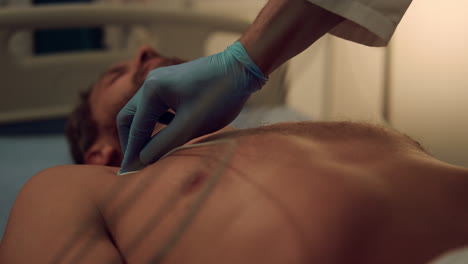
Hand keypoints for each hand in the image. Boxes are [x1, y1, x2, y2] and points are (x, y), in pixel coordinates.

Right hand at [117, 41, 267, 173]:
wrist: (242, 69)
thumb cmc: (219, 97)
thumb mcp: (191, 125)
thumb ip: (164, 143)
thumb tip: (142, 160)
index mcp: (153, 91)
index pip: (135, 128)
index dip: (132, 153)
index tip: (128, 174)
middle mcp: (151, 82)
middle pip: (129, 116)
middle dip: (131, 140)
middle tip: (135, 163)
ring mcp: (161, 80)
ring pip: (143, 111)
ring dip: (144, 131)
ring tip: (149, 152)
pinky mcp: (173, 83)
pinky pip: (156, 106)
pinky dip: (157, 122)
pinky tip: (168, 133)